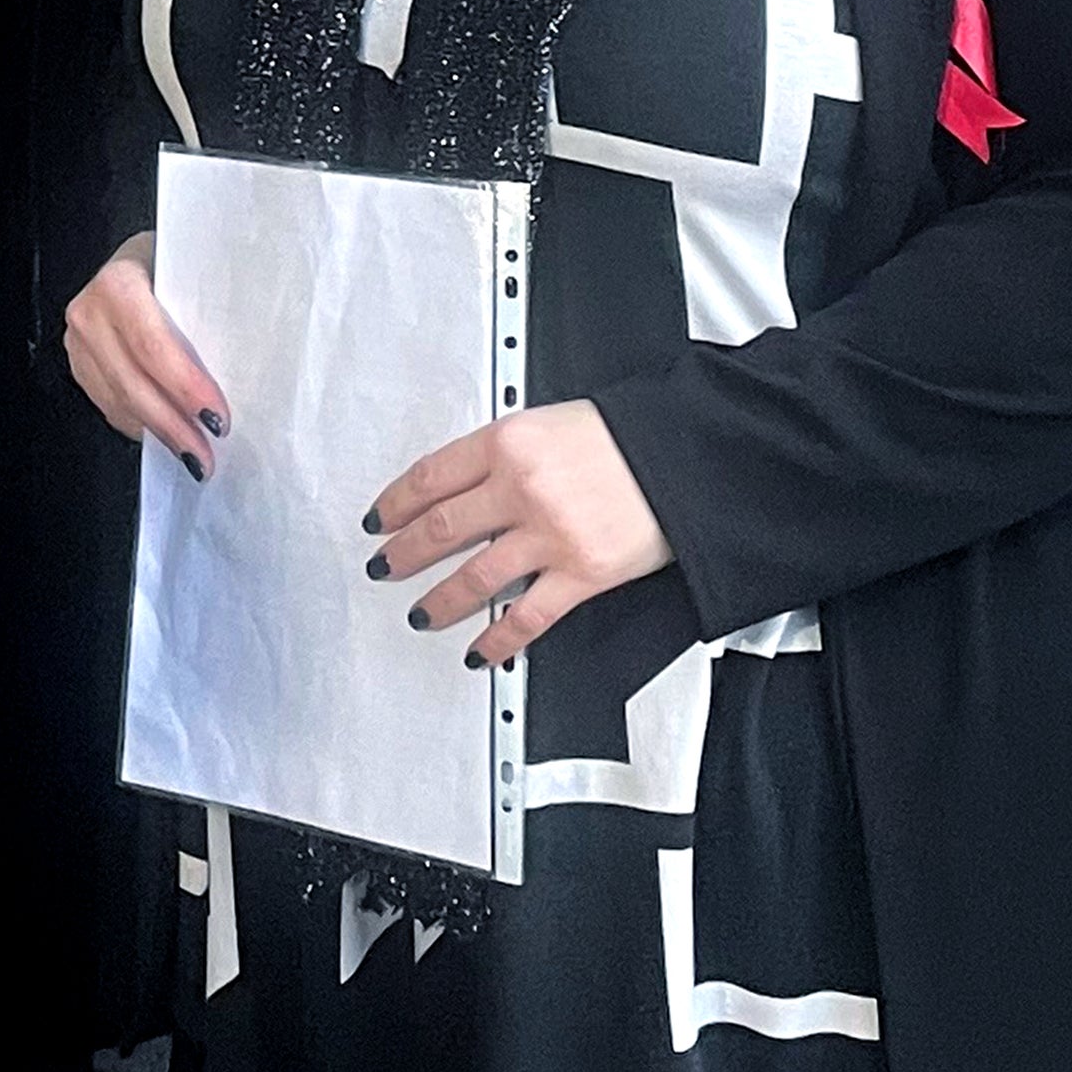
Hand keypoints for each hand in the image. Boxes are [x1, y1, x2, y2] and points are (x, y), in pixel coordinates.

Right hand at [63, 234, 224, 481]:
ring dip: (159, 434)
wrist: (136, 256)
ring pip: (119, 401)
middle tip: (207, 456)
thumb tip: (248, 368)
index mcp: (118, 283)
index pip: (152, 346)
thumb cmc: (175, 262)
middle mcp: (89, 312)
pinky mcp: (79, 364)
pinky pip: (109, 405)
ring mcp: (78, 342)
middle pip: (133, 383)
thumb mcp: (191, 271)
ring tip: (195, 457)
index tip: (217, 418)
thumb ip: (206, 308)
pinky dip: (142, 426)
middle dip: (173, 426)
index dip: (185, 387)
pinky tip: (168, 438)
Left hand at [368, 400, 671, 668]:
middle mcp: (521, 487)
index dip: (395, 504)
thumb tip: (465, 483)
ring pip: (472, 578)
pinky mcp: (581, 574)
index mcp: (509, 441)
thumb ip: (507, 451)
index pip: (430, 477)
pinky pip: (525, 617)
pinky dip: (496, 640)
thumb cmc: (631, 435)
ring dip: (438, 602)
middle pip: (439, 529)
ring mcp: (549, 534)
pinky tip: (481, 650)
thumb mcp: (554, 422)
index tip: (381, 519)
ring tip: (421, 613)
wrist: (691, 456)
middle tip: (385, 566)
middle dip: (401, 555)